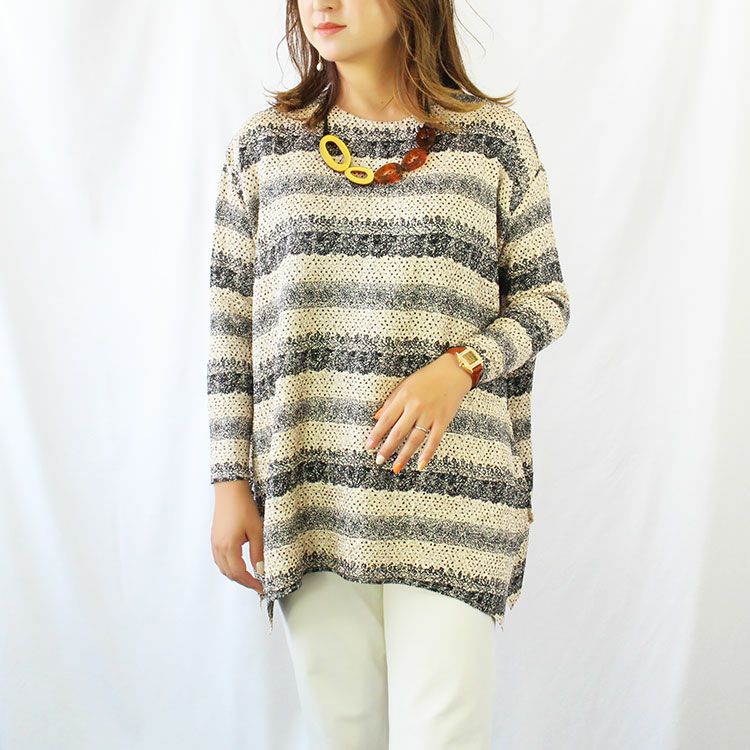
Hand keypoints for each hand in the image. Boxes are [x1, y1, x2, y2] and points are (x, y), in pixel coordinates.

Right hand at [211, 481, 265, 595]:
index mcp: (228, 547)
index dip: (251, 583)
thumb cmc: (243, 506)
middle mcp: (218, 547)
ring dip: (236, 575)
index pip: (239, 574)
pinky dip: (229, 566)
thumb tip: (261, 569)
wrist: (230, 490)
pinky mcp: (215, 538)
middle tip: (258, 584)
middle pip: (230, 574)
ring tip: (250, 576)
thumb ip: (258, 552)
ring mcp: (214, 543)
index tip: (261, 587)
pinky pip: (220, 560)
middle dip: (244, 581)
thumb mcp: (256, 530)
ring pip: (223, 568)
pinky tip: (239, 564)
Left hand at [365, 352, 473, 472]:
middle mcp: (416, 406)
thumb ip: (391, 401)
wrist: (454, 371)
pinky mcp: (444, 420)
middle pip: (398, 432)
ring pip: (415, 439)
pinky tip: (420, 465)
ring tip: (396, 468)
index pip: (386, 419)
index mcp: (404, 397)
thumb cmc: (427, 377)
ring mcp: (430, 414)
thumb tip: (377, 417)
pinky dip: (427, 454)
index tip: (368, 447)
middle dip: (387, 448)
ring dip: (404, 455)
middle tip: (379, 460)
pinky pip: (434, 440)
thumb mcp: (405, 385)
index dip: (376, 434)